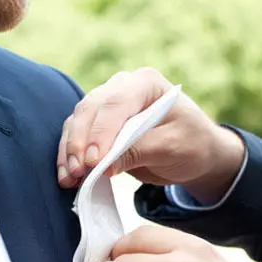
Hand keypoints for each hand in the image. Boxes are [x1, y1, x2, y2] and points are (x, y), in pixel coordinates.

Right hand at [57, 68, 245, 203]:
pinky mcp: (98, 123)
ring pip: (77, 122)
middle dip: (79, 143)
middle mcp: (121, 86)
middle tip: (77, 173)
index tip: (93, 161)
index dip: (101, 133)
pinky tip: (67, 176)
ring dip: (69, 151)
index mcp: (145, 83)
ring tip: (68, 179)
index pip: (115, 104)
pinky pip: (76, 135)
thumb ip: (139, 151)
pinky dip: (69, 155)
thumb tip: (104, 165)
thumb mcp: (172, 147)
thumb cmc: (191, 143)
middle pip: (90, 110)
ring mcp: (107, 103)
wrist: (195, 151)